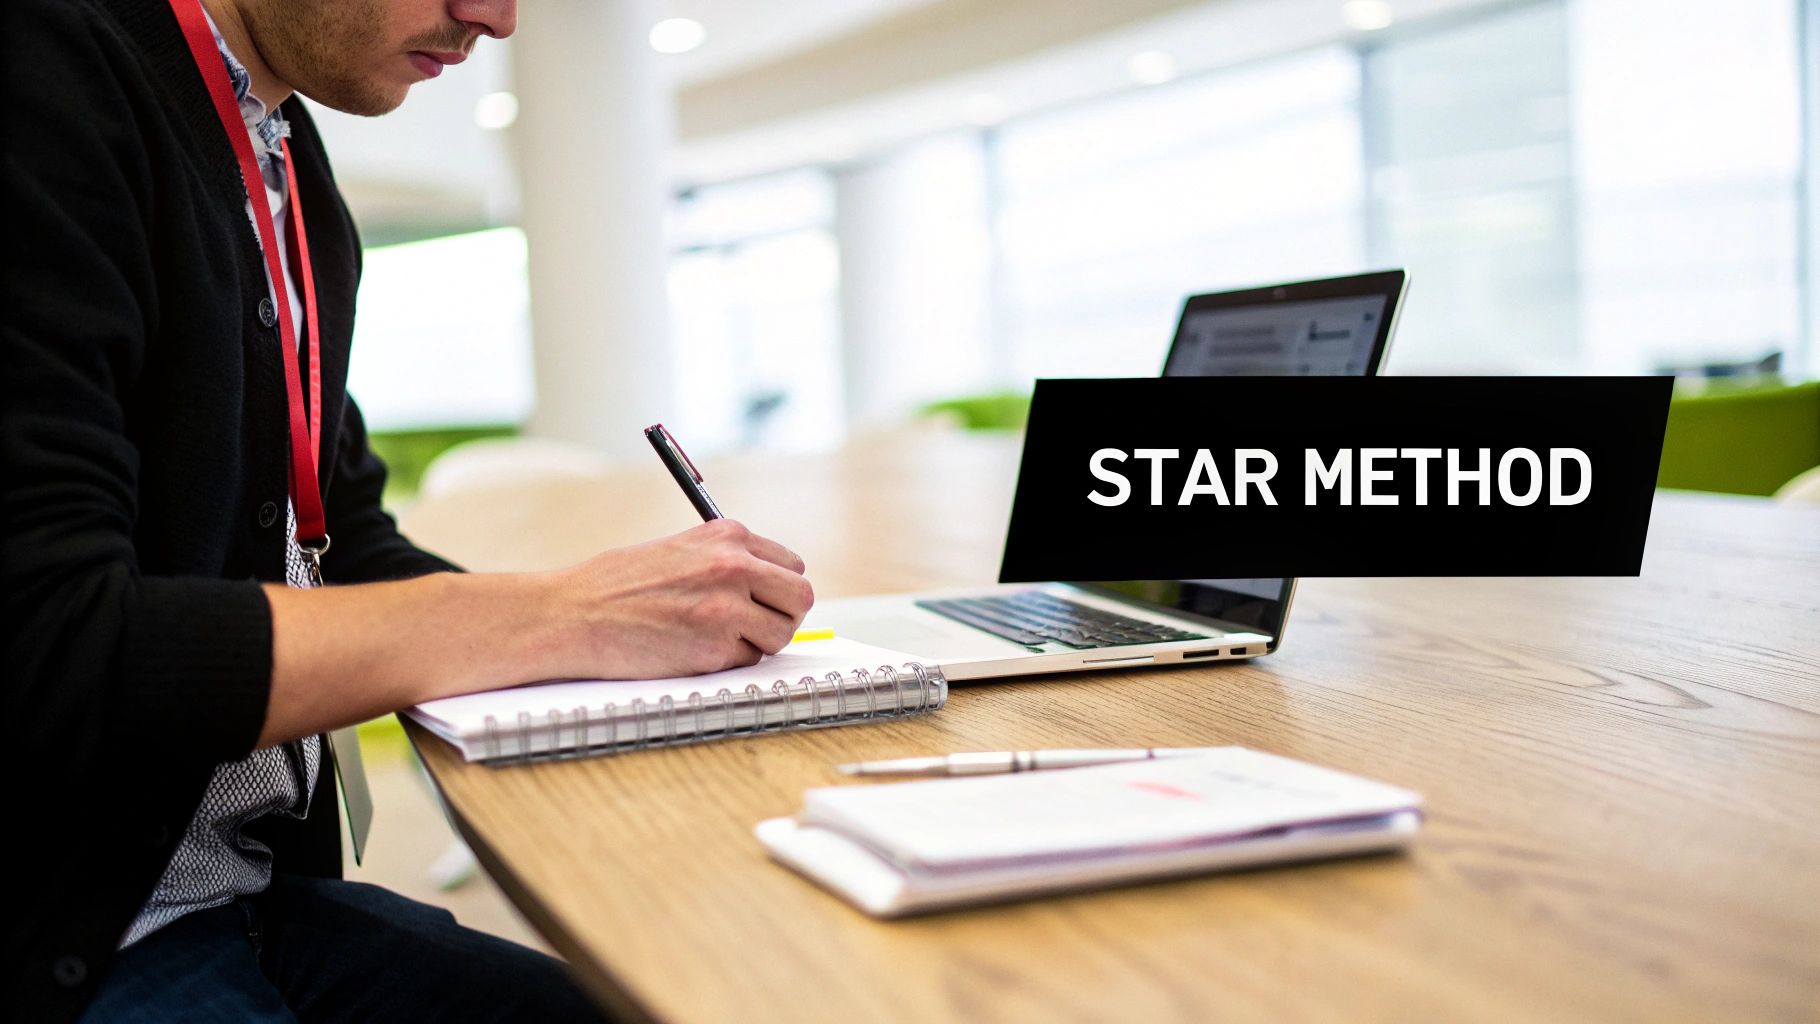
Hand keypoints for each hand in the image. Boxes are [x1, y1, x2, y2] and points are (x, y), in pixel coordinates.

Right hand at [545, 519, 813, 678]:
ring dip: (757, 643)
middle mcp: (734, 566)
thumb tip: (768, 585)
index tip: (762, 601)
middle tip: (755, 626)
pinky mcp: (714, 648)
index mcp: (728, 535)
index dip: (778, 589)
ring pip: (780, 634)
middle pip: (800, 597)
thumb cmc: (616, 585)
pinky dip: (726, 662)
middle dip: (783, 616)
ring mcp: (727, 607)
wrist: (573, 614)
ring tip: (715, 638)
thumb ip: (725, 561)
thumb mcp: (680, 550)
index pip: (791, 565)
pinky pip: (746, 661)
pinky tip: (689, 650)